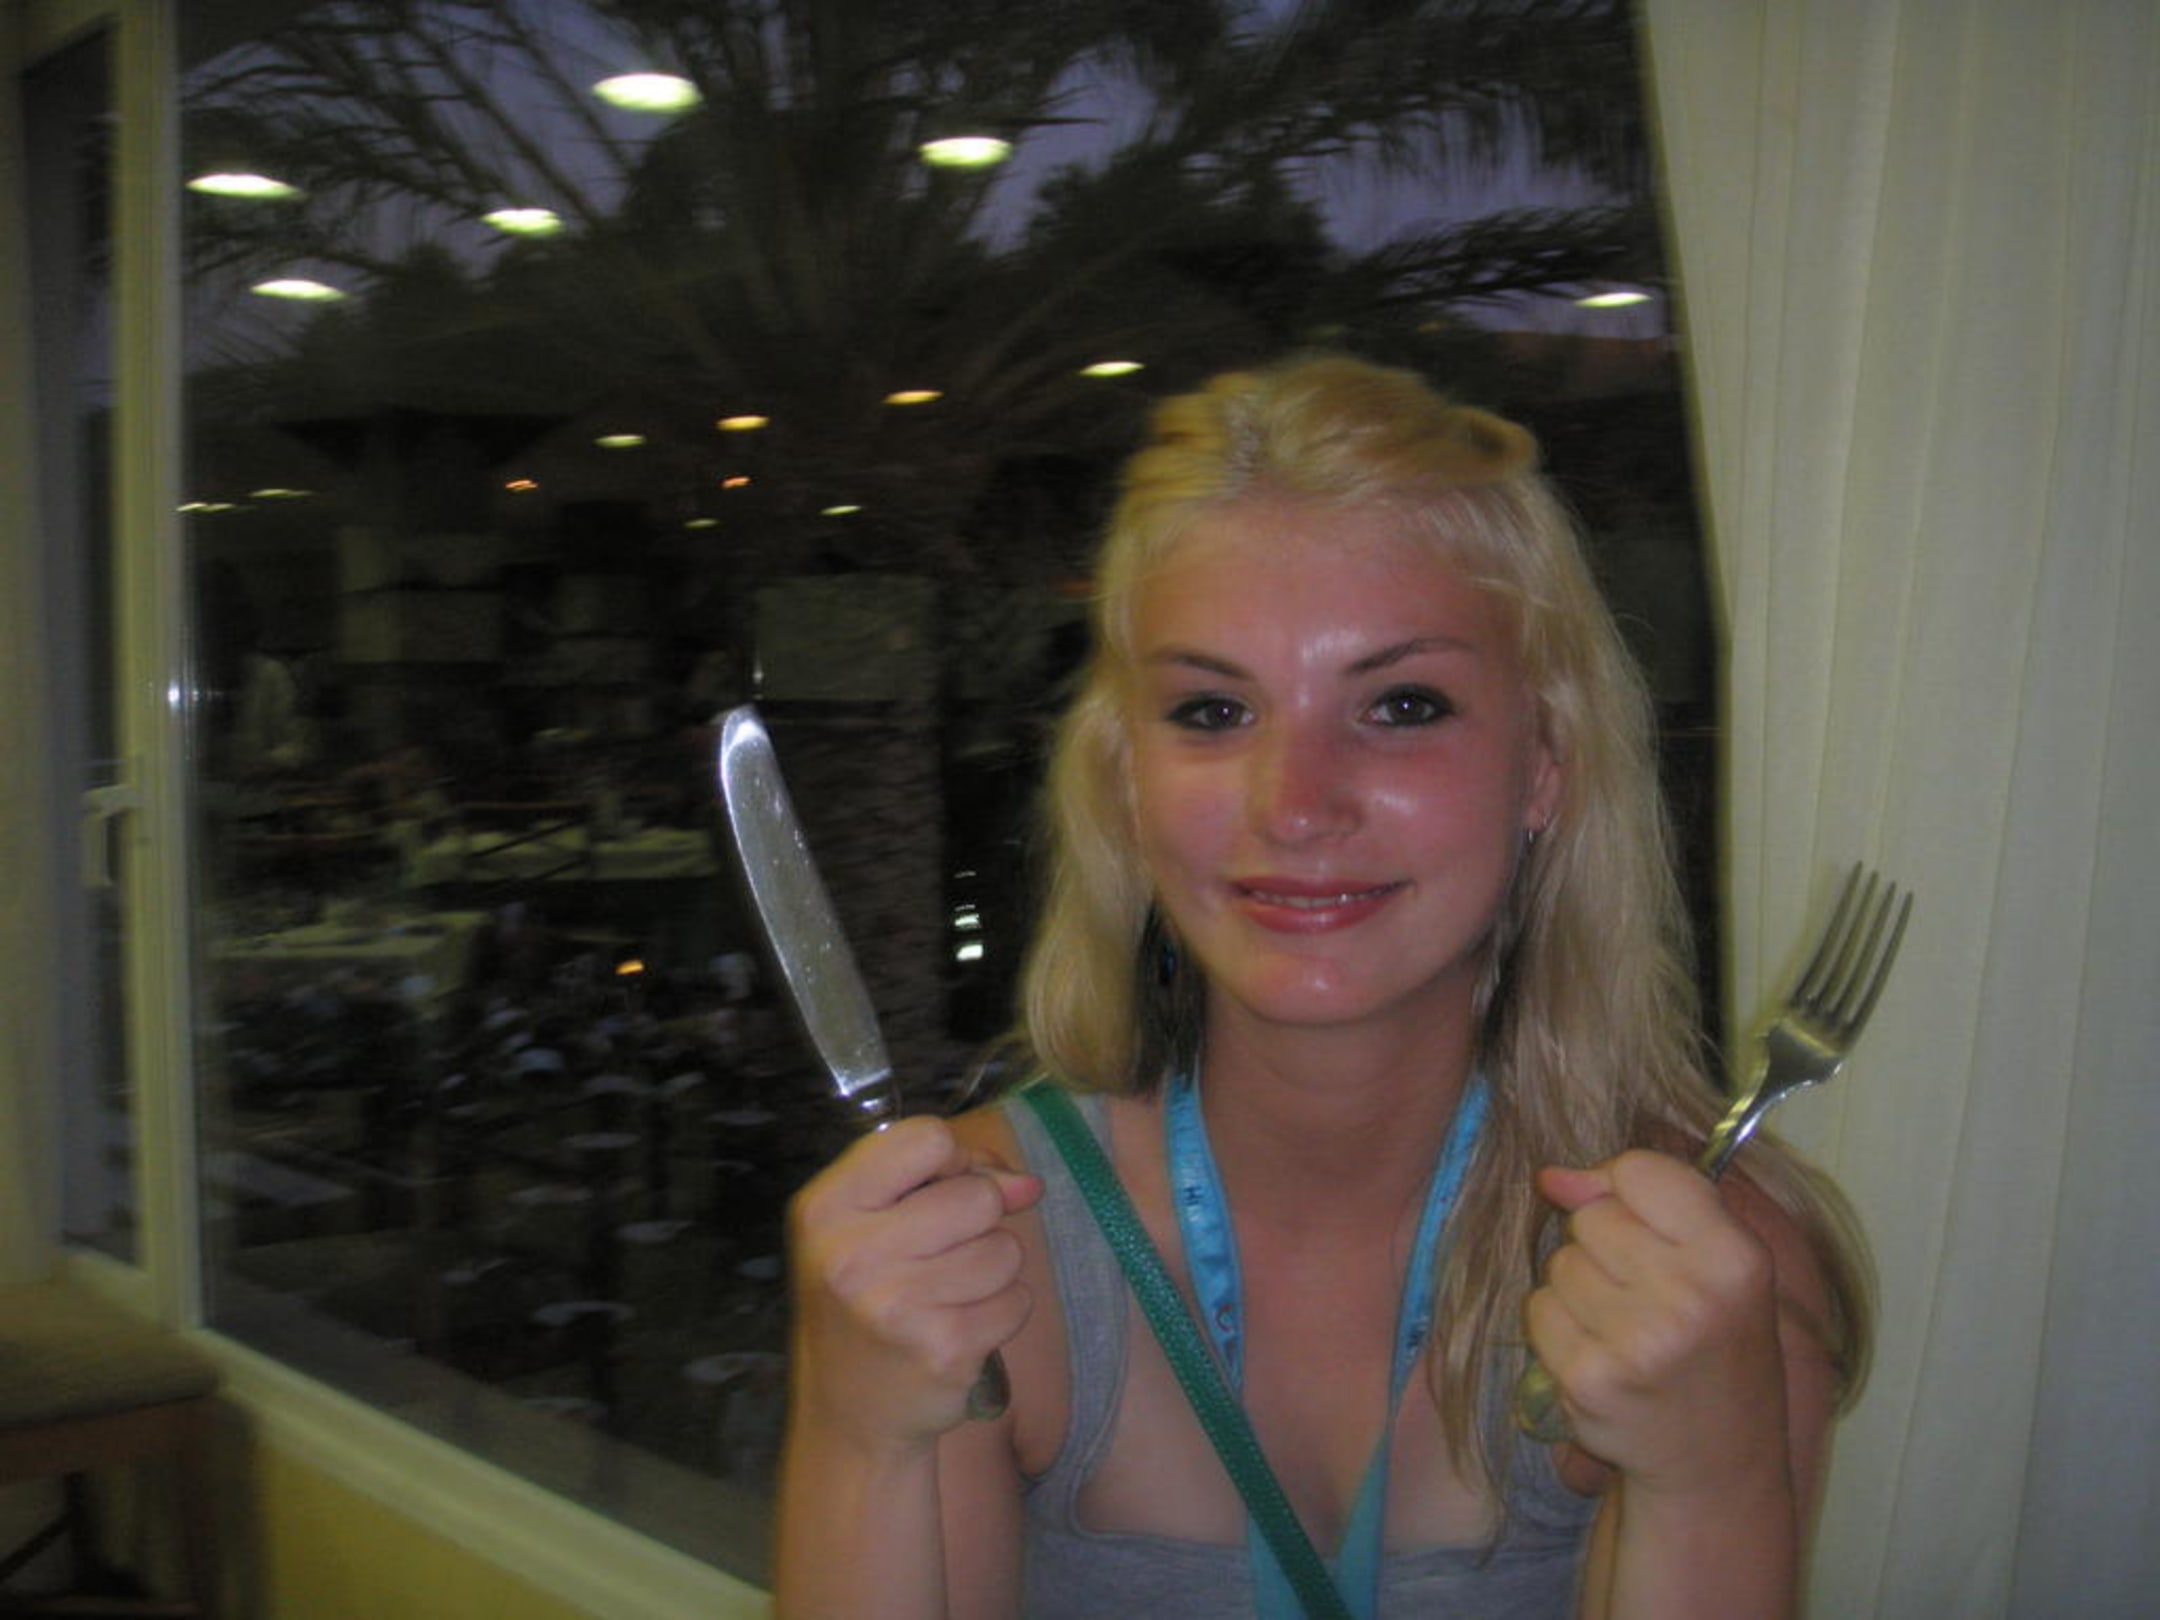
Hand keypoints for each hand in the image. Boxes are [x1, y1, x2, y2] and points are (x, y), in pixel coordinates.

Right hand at [786, 1117, 1042, 1454]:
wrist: (848, 1415)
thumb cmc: (866, 1300)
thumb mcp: (872, 1224)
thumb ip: (945, 1182)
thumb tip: (1028, 1184)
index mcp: (827, 1207)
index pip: (926, 1138)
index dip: (953, 1161)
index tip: (941, 1192)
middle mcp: (852, 1254)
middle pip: (977, 1196)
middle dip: (978, 1222)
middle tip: (940, 1257)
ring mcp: (896, 1307)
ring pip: (1006, 1250)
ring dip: (993, 1271)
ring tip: (947, 1296)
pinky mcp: (942, 1351)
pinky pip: (1017, 1301)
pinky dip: (1002, 1312)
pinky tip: (961, 1328)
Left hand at [1524, 1150, 1790, 1500]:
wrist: (1717, 1457)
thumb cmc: (1716, 1343)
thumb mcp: (1718, 1262)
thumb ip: (1648, 1199)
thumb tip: (1553, 1177)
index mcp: (1734, 1256)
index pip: (1640, 1170)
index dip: (1626, 1190)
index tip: (1643, 1223)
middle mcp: (1692, 1297)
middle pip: (1592, 1217)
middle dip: (1606, 1245)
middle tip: (1646, 1294)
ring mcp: (1638, 1342)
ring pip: (1561, 1263)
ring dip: (1580, 1289)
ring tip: (1626, 1328)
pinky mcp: (1590, 1379)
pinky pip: (1540, 1310)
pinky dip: (1559, 1328)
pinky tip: (1601, 1355)